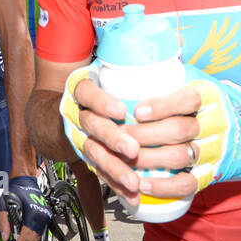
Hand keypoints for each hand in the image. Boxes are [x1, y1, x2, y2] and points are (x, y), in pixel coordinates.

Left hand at [0, 175, 49, 240]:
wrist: (25, 180)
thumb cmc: (15, 190)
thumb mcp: (4, 205)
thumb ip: (4, 222)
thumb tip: (5, 238)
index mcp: (33, 213)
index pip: (26, 236)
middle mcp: (42, 216)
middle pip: (33, 240)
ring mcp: (45, 217)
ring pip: (36, 237)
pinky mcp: (44, 216)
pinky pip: (38, 232)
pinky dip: (30, 239)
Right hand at [58, 65, 147, 204]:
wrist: (64, 114)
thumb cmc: (102, 90)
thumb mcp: (110, 72)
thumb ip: (140, 61)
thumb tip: (176, 44)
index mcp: (83, 90)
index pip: (88, 93)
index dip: (102, 102)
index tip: (121, 111)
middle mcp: (78, 114)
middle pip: (92, 127)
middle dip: (112, 139)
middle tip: (132, 149)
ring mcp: (80, 138)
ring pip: (94, 154)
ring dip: (114, 169)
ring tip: (133, 182)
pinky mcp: (86, 157)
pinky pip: (98, 174)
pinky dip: (114, 185)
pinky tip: (130, 196)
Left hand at [59, 68, 240, 207]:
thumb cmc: (218, 103)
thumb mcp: (204, 80)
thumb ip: (179, 67)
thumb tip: (160, 41)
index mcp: (211, 96)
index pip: (188, 98)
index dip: (162, 105)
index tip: (137, 110)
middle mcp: (216, 123)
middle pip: (179, 130)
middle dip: (145, 135)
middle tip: (120, 136)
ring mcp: (216, 150)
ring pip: (181, 157)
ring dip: (149, 160)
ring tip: (124, 159)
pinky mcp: (213, 173)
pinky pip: (189, 183)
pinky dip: (164, 187)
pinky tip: (143, 184)